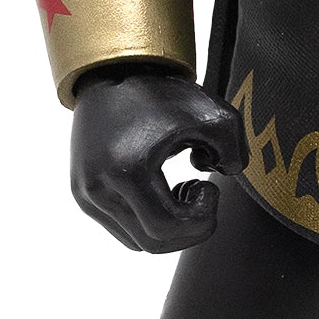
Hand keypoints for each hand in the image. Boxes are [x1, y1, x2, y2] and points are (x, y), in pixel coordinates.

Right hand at [69, 66, 244, 252]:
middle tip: (200, 194)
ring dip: (167, 226)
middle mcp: (99, 188)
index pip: (166, 230)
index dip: (201, 221)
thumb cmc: (161, 93)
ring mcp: (86, 194)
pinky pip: (121, 229)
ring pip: (137, 242)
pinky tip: (160, 189)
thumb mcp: (211, 114)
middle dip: (188, 229)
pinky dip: (147, 220)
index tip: (208, 187)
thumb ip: (235, 150)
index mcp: (127, 170)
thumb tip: (227, 175)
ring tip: (179, 190)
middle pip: (153, 245)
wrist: (110, 72)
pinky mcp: (82, 193)